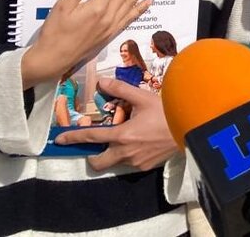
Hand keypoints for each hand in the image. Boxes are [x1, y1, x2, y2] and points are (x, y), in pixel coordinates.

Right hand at [21, 0, 156, 88]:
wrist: (53, 60)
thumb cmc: (55, 32)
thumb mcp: (63, 6)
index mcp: (97, 7)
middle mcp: (109, 16)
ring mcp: (111, 26)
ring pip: (131, 3)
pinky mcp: (111, 35)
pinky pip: (129, 18)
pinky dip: (140, 9)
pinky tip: (147, 2)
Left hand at [54, 77, 177, 170]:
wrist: (190, 128)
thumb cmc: (166, 112)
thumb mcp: (144, 97)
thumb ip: (121, 89)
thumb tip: (102, 81)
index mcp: (122, 135)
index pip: (91, 137)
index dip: (73, 137)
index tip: (60, 140)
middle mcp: (125, 152)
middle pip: (98, 162)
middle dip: (92, 156)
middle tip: (97, 145)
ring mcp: (135, 162)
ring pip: (115, 162)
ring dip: (114, 153)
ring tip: (126, 139)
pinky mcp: (145, 167)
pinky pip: (130, 164)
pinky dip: (129, 155)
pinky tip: (141, 143)